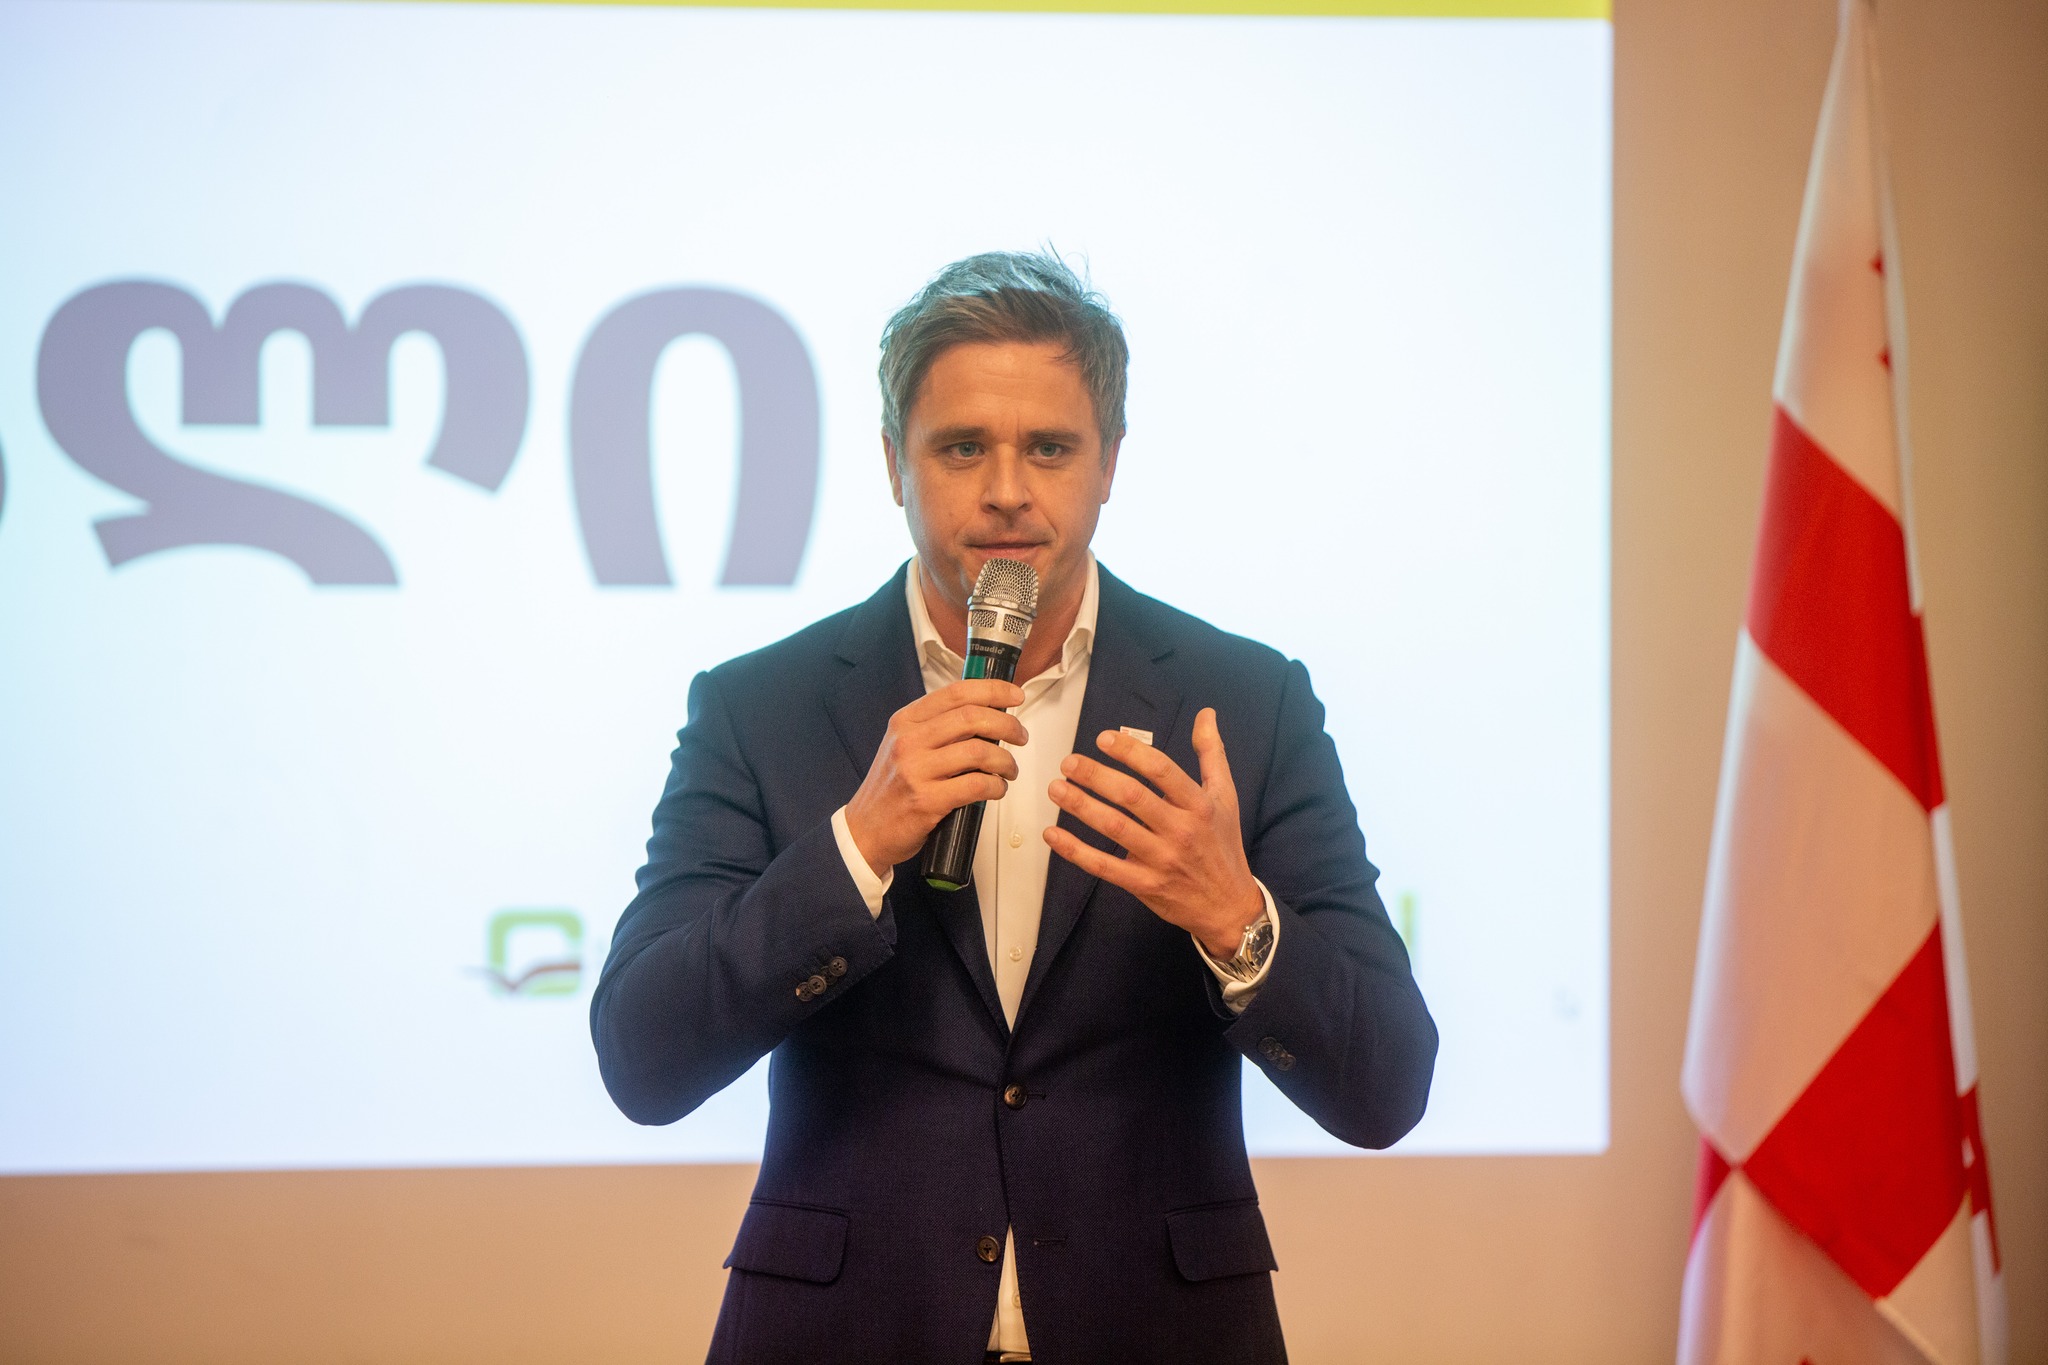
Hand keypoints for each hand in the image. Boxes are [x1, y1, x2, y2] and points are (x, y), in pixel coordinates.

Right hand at [844, 678, 1027, 876]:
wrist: (865, 830)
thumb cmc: (891, 788)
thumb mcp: (904, 745)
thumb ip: (937, 727)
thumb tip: (985, 715)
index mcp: (906, 721)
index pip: (956, 692)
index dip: (993, 690)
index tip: (1015, 695)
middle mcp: (909, 741)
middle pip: (972, 718)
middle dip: (1007, 724)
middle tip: (1020, 736)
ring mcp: (916, 770)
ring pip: (979, 751)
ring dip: (1006, 760)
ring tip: (1009, 769)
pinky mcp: (926, 800)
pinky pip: (976, 785)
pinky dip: (996, 786)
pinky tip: (997, 789)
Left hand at [1044, 707, 1263, 957]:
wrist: (1228, 906)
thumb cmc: (1223, 845)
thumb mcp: (1226, 797)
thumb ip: (1211, 754)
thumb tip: (1206, 714)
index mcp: (1199, 805)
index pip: (1162, 771)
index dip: (1131, 752)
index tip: (1103, 739)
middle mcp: (1180, 830)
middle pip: (1132, 797)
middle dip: (1096, 777)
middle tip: (1069, 762)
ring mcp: (1161, 860)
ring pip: (1115, 829)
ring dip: (1081, 807)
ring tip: (1056, 789)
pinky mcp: (1145, 885)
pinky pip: (1104, 867)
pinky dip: (1076, 851)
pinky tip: (1053, 834)